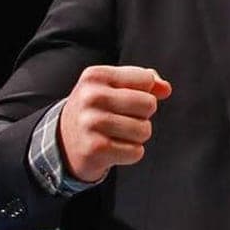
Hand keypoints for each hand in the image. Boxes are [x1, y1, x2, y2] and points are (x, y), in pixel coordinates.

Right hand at [58, 65, 171, 182]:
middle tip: (121, 118)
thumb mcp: (114, 86)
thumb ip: (144, 79)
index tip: (123, 98)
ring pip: (144, 130)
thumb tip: (165, 89)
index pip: (146, 79)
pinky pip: (136, 152)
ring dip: (136, 136)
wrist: (63, 143)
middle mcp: (91, 97)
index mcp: (96, 76)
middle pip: (149, 104)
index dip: (143, 92)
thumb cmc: (97, 110)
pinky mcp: (95, 149)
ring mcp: (91, 124)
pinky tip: (113, 148)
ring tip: (116, 133)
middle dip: (142, 115)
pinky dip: (130, 153)